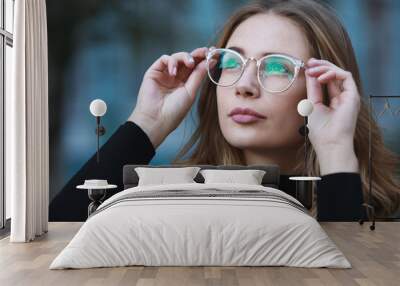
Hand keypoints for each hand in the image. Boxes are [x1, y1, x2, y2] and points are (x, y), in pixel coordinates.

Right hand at [128, 47, 209, 148]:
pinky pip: (164, 59)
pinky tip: (173, 72)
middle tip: (205, 51)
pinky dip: (171, 61)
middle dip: (197, 54)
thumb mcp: (191, 92)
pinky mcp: (154, 72)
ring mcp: (165, 74)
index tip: (214, 54)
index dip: (204, 60)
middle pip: (187, 61)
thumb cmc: (174, 110)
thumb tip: (210, 61)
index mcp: (186, 85)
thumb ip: (199, 75)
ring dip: (185, 57)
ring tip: (189, 64)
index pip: (196, 68)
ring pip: (177, 57)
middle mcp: (176, 78)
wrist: (156, 119)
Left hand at [305, 58, 360, 173]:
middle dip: (321, 66)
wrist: (330, 143)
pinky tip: (321, 78)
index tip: (307, 66)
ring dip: (325, 68)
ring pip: (340, 73)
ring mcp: (349, 96)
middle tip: (309, 62)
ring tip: (312, 70)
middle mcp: (342, 97)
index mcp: (333, 101)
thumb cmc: (320, 130)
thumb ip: (313, 88)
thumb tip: (310, 72)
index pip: (327, 81)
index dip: (318, 71)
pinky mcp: (353, 95)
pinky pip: (346, 76)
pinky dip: (333, 73)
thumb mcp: (312, 104)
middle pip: (334, 75)